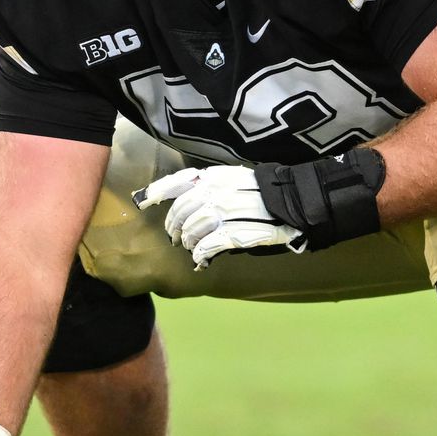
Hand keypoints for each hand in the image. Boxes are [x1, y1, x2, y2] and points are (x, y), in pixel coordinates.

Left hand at [133, 165, 305, 268]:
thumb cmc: (263, 193)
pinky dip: (201, 253)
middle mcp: (217, 191)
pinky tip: (201, 259)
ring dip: (188, 242)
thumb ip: (210, 187)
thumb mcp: (234, 180)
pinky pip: (208, 245)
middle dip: (174, 227)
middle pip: (181, 211)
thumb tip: (184, 203)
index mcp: (215, 176)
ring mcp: (226, 212)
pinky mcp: (236, 232)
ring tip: (192, 248)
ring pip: (192, 230)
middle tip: (176, 238)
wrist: (295, 202)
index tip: (141, 202)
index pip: (178, 181)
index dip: (156, 192)